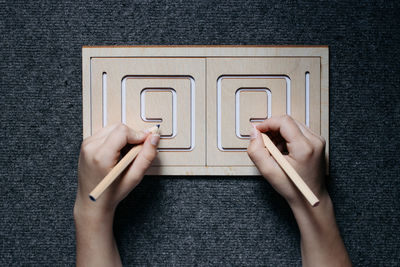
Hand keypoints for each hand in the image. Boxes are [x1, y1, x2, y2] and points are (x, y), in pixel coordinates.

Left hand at [74, 123, 159, 266]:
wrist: (92, 203)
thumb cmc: (111, 194)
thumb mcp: (134, 178)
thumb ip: (146, 156)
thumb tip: (154, 138)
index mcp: (101, 156)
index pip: (123, 131)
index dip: (138, 135)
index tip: (146, 142)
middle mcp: (90, 147)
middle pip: (118, 127)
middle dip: (132, 136)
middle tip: (137, 151)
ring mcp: (86, 145)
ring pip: (112, 128)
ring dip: (124, 137)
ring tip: (127, 154)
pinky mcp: (86, 144)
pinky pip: (106, 133)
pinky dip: (116, 139)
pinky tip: (118, 153)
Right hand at [247, 115, 326, 207]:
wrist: (309, 199)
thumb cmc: (293, 188)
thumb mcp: (269, 171)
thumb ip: (256, 150)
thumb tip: (254, 133)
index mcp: (304, 148)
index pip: (284, 122)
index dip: (267, 123)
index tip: (257, 130)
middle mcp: (314, 141)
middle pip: (288, 122)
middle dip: (272, 129)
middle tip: (263, 142)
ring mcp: (317, 141)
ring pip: (292, 125)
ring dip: (278, 133)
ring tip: (274, 150)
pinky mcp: (317, 143)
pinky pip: (297, 131)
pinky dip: (286, 137)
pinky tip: (282, 151)